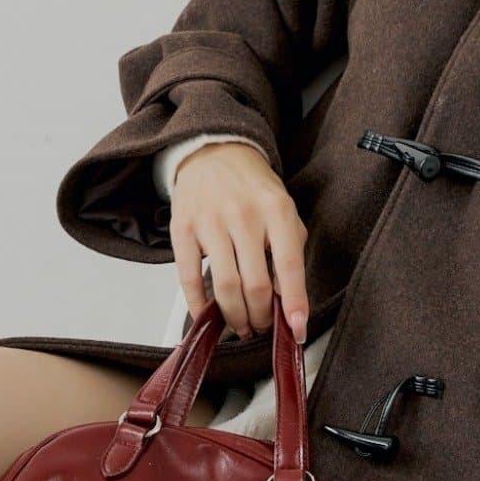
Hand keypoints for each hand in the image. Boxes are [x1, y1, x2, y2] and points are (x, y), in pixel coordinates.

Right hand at [169, 142, 308, 341]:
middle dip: (261, 317)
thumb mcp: (284, 209)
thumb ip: (290, 249)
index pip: (289, 266)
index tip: (296, 330)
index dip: (294, 304)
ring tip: (242, 326)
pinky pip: (188, 277)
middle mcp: (244, 215)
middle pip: (255, 284)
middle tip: (263, 326)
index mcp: (277, 210)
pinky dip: (199, 305)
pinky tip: (208, 315)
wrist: (214, 151)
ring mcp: (210, 221)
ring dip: (235, 317)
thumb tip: (288, 297)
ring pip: (224, 286)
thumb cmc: (253, 187)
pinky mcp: (183, 228)